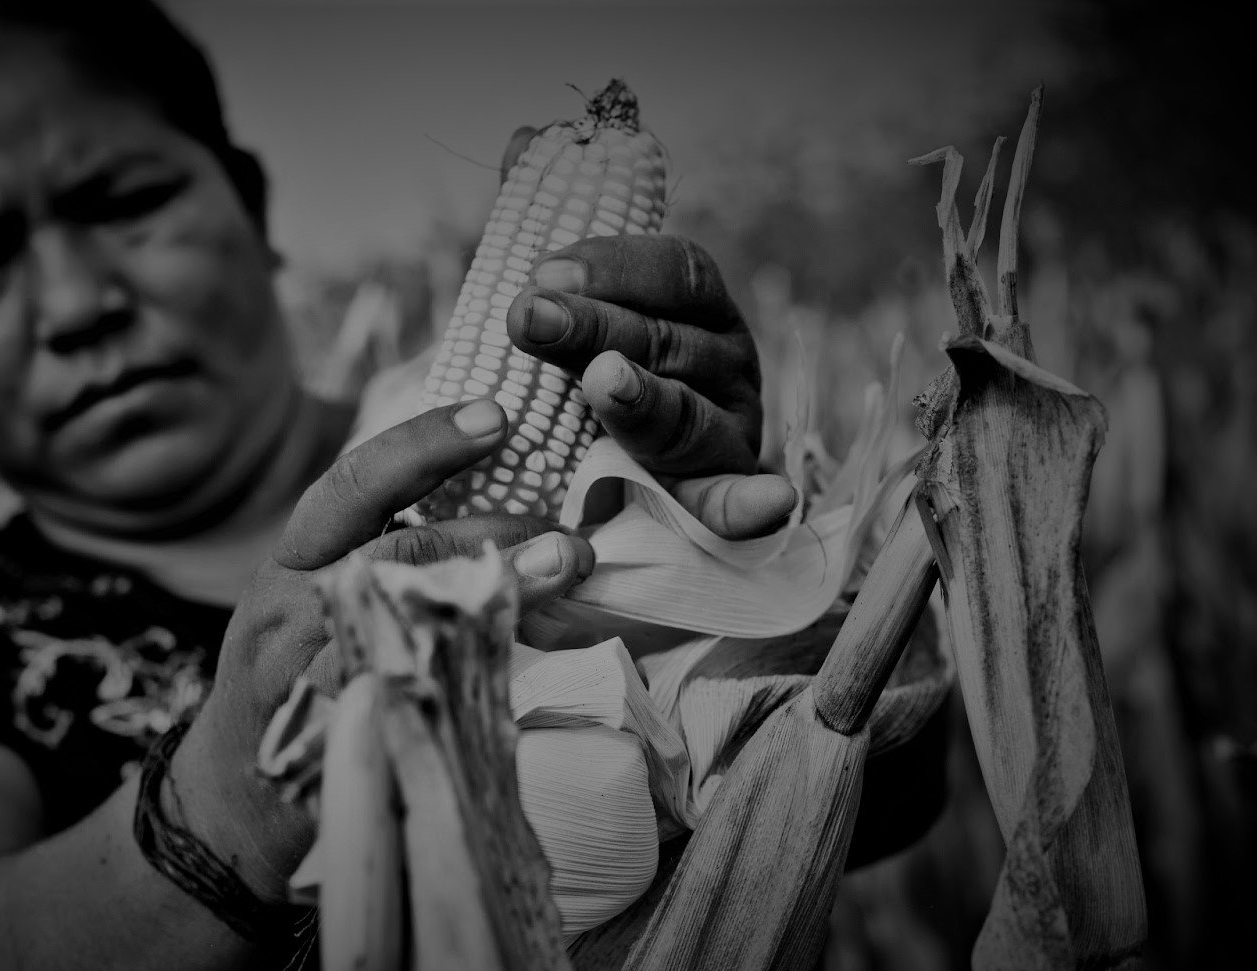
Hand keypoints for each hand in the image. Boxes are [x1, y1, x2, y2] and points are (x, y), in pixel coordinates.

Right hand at [173, 399, 593, 897]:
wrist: (226, 799)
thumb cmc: (288, 680)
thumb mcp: (315, 599)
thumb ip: (387, 554)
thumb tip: (512, 516)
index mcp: (292, 559)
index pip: (354, 483)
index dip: (427, 445)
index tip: (500, 417)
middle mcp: (288, 608)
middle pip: (388, 551)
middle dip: (486, 533)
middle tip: (565, 535)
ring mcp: (301, 679)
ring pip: (403, 625)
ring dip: (497, 600)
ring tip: (564, 575)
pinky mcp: (327, 745)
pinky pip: (407, 704)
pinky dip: (474, 680)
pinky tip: (532, 667)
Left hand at [499, 127, 796, 539]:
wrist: (593, 475)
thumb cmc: (584, 373)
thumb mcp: (565, 305)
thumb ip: (549, 231)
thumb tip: (526, 141)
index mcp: (697, 304)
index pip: (676, 268)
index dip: (614, 266)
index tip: (543, 271)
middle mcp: (726, 360)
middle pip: (668, 338)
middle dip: (594, 326)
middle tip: (529, 317)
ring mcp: (731, 429)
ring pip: (690, 415)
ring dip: (646, 400)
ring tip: (604, 384)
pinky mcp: (723, 497)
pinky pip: (736, 504)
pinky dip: (752, 504)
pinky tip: (770, 502)